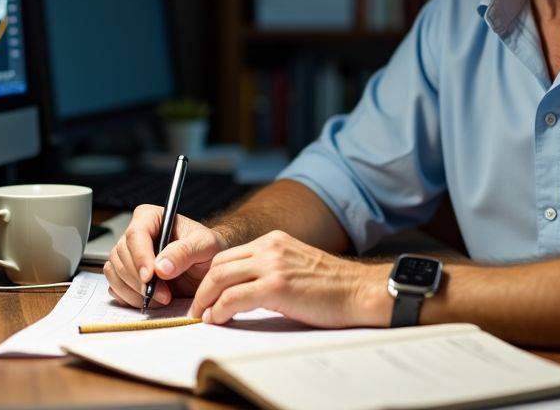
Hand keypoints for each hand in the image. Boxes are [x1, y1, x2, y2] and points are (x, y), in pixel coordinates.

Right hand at [104, 203, 228, 308]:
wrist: (207, 269)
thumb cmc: (207, 249)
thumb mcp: (206, 245)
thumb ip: (185, 252)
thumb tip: (161, 267)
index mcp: (151, 218)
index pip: (136, 234)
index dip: (140, 256)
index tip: (149, 277)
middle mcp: (135, 235)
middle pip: (122, 256)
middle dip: (140, 280)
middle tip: (164, 294)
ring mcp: (127, 255)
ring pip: (115, 272)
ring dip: (135, 291)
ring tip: (162, 298)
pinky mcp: (125, 274)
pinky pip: (115, 286)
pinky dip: (130, 298)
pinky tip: (151, 300)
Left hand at [187, 230, 391, 328]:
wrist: (360, 291)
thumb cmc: (333, 287)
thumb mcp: (297, 266)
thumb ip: (272, 269)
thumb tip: (245, 291)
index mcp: (275, 240)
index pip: (230, 255)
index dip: (212, 276)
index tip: (207, 295)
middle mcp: (271, 248)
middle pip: (219, 263)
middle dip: (203, 288)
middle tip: (199, 308)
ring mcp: (273, 265)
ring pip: (220, 277)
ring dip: (206, 300)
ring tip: (204, 317)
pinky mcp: (276, 286)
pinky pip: (234, 297)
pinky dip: (220, 310)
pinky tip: (219, 319)